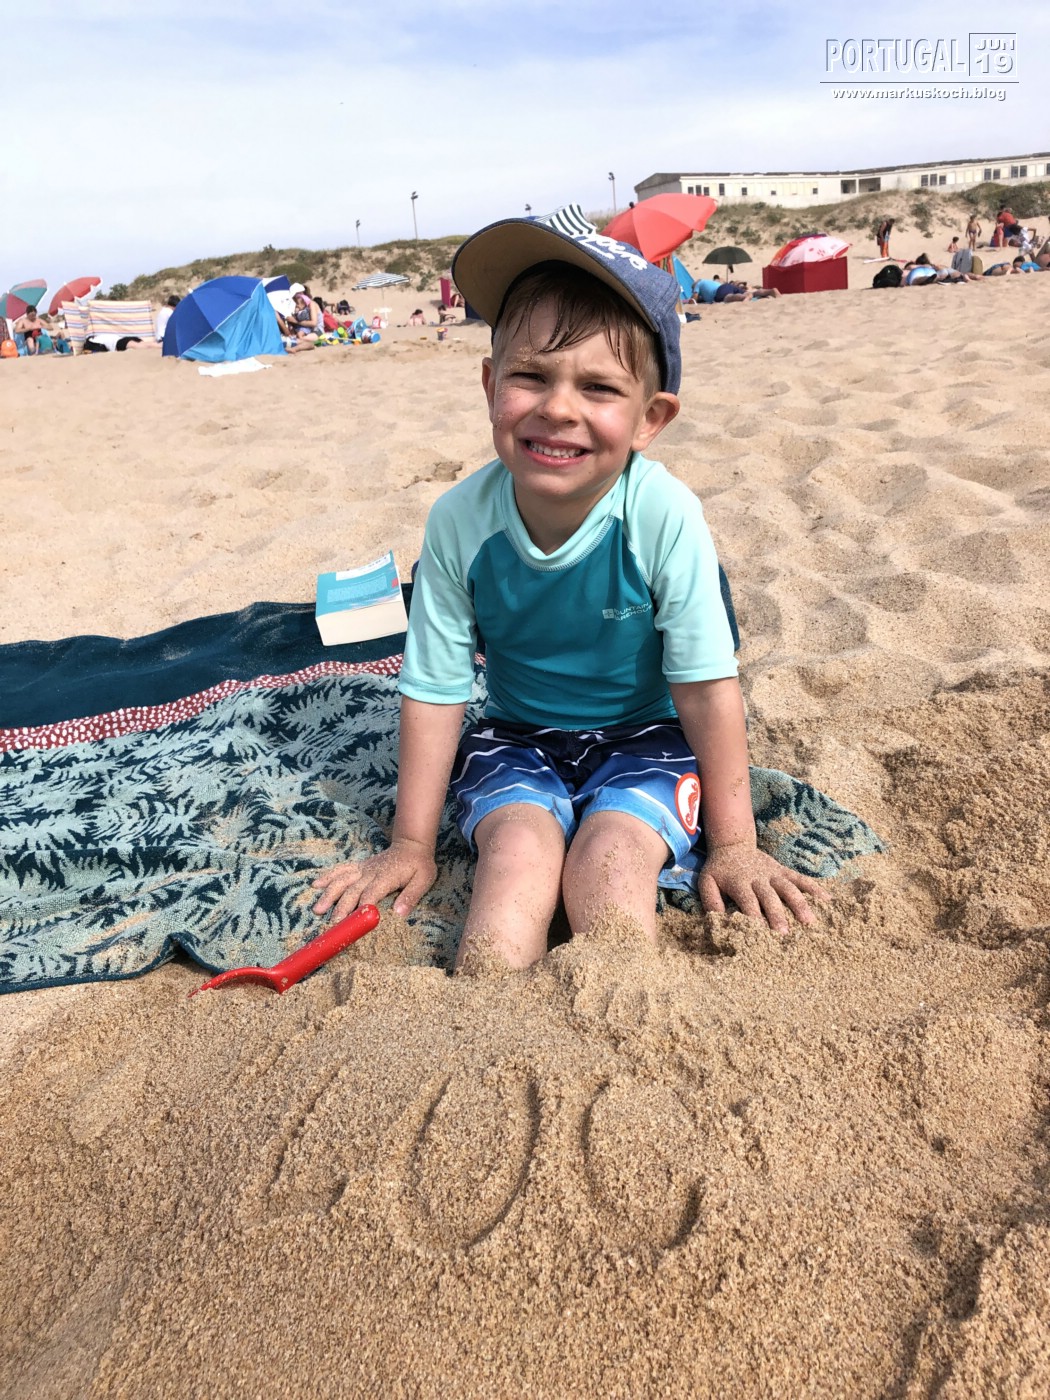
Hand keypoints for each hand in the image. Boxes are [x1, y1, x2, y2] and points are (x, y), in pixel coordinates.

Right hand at [311, 837, 436, 922]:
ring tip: (318, 908)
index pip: (372, 893)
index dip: (362, 906)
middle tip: (333, 923)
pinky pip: (341, 870)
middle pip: (353, 890)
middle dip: (342, 906)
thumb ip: (411, 896)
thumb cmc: (419, 865)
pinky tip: (316, 885)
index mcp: (387, 877)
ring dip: (329, 893)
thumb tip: (400, 913)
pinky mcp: (359, 867)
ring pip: (342, 880)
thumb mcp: (424, 880)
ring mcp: (363, 869)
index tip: (354, 921)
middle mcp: (371, 872)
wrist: (411, 845)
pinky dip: (328, 876)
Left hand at [698, 841, 827, 934]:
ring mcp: (774, 874)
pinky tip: (828, 901)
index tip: (760, 935)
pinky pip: (801, 879)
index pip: (748, 902)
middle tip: (786, 934)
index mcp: (739, 883)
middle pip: (770, 897)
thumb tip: (717, 922)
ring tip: (810, 922)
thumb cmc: (720, 869)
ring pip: (789, 888)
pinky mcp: (784, 871)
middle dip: (778, 915)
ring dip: (799, 904)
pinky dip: (815, 889)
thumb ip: (711, 900)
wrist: (733, 844)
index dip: (754, 917)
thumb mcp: (707, 881)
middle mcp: (758, 879)